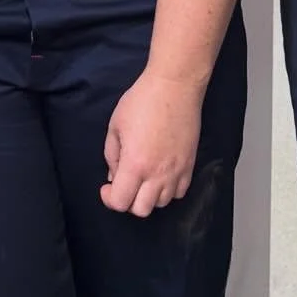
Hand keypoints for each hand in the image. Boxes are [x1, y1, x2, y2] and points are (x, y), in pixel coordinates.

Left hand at [101, 68, 204, 216]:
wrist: (174, 87)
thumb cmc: (142, 101)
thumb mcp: (116, 126)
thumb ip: (112, 155)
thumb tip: (114, 176)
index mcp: (135, 164)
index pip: (121, 202)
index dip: (109, 198)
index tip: (107, 187)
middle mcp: (157, 173)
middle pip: (141, 210)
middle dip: (128, 202)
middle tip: (124, 184)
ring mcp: (177, 171)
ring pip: (161, 204)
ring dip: (148, 197)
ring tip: (143, 178)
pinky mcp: (190, 165)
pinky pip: (179, 192)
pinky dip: (168, 190)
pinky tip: (160, 175)